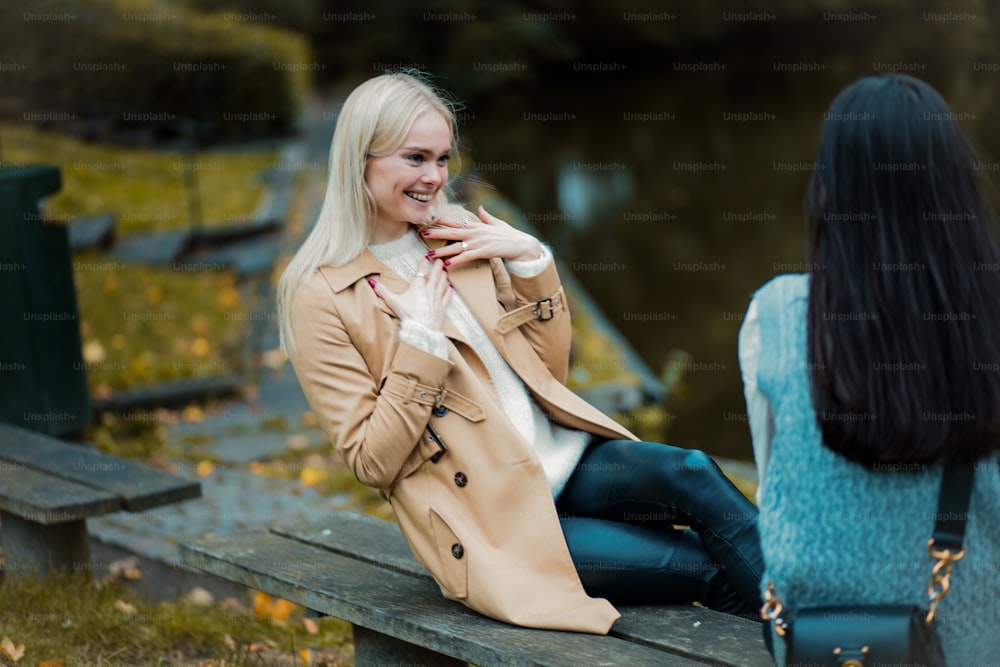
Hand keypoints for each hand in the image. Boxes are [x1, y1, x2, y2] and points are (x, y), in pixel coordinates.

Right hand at [369, 257, 451, 330]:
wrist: (422, 329)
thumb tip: (372, 282)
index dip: (424, 263)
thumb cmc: (408, 315)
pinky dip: (448, 290)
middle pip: (435, 274)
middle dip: (437, 266)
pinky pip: (447, 295)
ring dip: (443, 275)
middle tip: (439, 260)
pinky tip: (449, 286)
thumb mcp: (393, 301)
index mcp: (418, 287)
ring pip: (442, 282)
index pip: (421, 271)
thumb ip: (382, 291)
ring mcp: (437, 298)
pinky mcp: (442, 307)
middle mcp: (429, 290)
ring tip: (444, 270)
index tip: (426, 257)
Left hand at [421, 205, 543, 267]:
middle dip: (437, 232)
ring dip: (442, 251)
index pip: (457, 221)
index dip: (444, 220)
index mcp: (478, 225)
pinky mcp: (484, 252)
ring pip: (456, 246)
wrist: (522, 244)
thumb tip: (481, 208)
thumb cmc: (510, 235)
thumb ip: (487, 217)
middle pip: (452, 232)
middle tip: (424, 232)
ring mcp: (479, 242)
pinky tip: (447, 265)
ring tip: (430, 254)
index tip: (431, 219)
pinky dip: (456, 261)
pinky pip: (466, 257)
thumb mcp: (498, 223)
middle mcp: (476, 232)